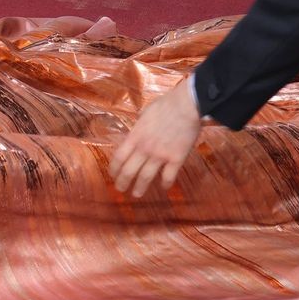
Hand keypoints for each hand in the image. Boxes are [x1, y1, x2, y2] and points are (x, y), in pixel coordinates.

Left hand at [109, 76, 207, 197]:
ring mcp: (160, 155)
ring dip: (140, 188)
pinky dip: (165, 184)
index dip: (114, 169)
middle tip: (121, 189)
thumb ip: (139, 129)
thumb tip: (136, 136)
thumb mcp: (144, 115)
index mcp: (135, 136)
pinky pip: (168, 177)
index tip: (112, 175)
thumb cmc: (165, 105)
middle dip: (123, 183)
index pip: (119, 157)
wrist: (186, 105)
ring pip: (146, 177)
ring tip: (137, 194)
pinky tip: (164, 187)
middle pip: (129, 171)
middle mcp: (145, 148)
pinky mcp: (176, 159)